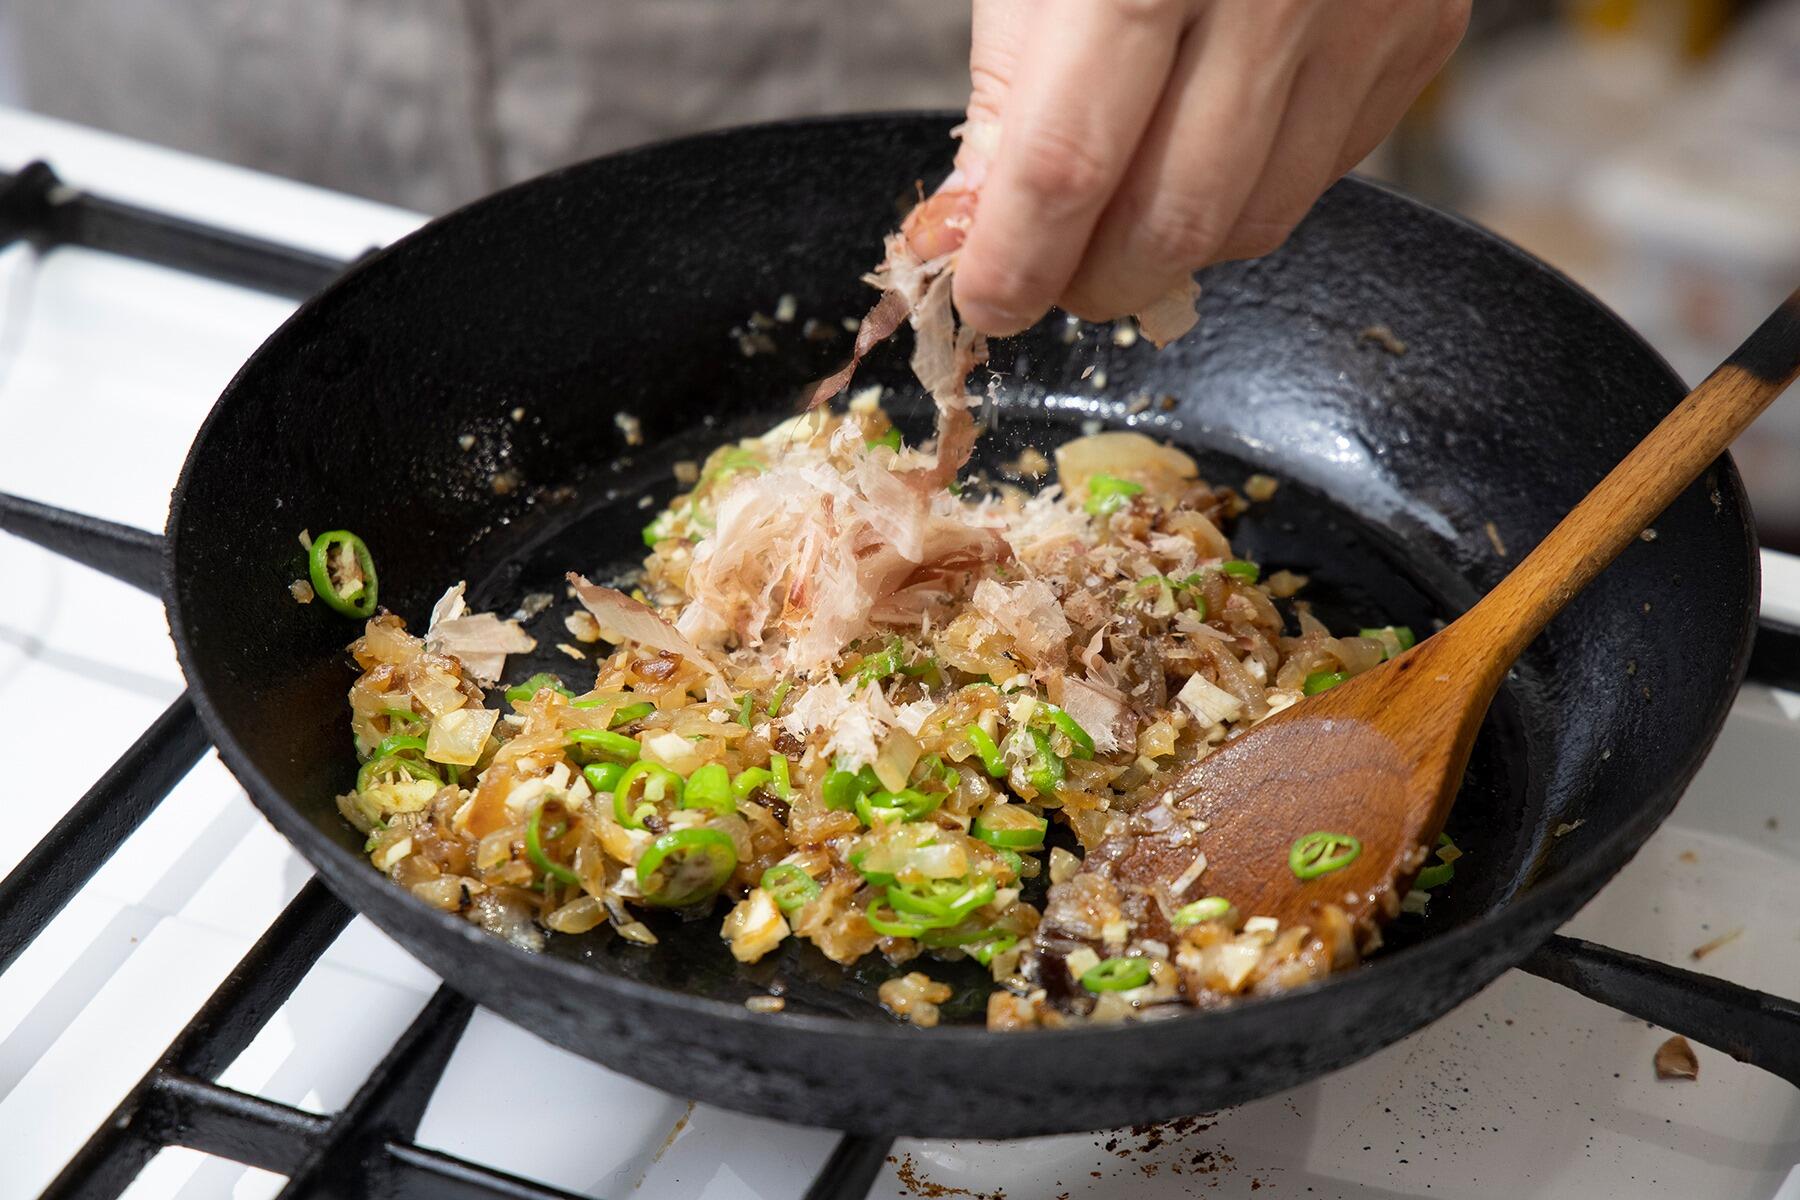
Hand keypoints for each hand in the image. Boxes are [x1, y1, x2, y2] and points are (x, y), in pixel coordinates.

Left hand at [936, 0, 1469, 335]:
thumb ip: (1011, 83)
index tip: (986, 298)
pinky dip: (1246, 196)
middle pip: (1174, 218)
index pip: (1069, 167)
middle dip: (1092, 280)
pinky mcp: (1422, 31)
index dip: (1016, 261)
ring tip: (1115, 224)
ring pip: (1255, 220)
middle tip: (1046, 278)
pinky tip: (1202, 153)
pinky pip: (1322, 174)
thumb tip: (978, 224)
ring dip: (1169, 253)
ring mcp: (1365, 14)